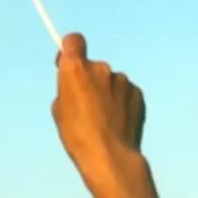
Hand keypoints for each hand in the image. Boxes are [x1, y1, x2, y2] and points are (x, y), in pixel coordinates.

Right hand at [52, 32, 145, 190]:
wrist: (110, 157)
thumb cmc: (79, 136)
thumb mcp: (59, 111)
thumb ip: (67, 88)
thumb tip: (74, 84)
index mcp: (76, 68)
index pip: (74, 40)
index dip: (70, 49)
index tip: (68, 63)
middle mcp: (100, 68)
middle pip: (92, 67)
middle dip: (89, 81)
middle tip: (86, 106)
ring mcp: (121, 79)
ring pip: (110, 82)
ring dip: (106, 93)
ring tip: (104, 120)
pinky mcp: (137, 92)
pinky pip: (125, 93)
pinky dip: (121, 103)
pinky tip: (117, 123)